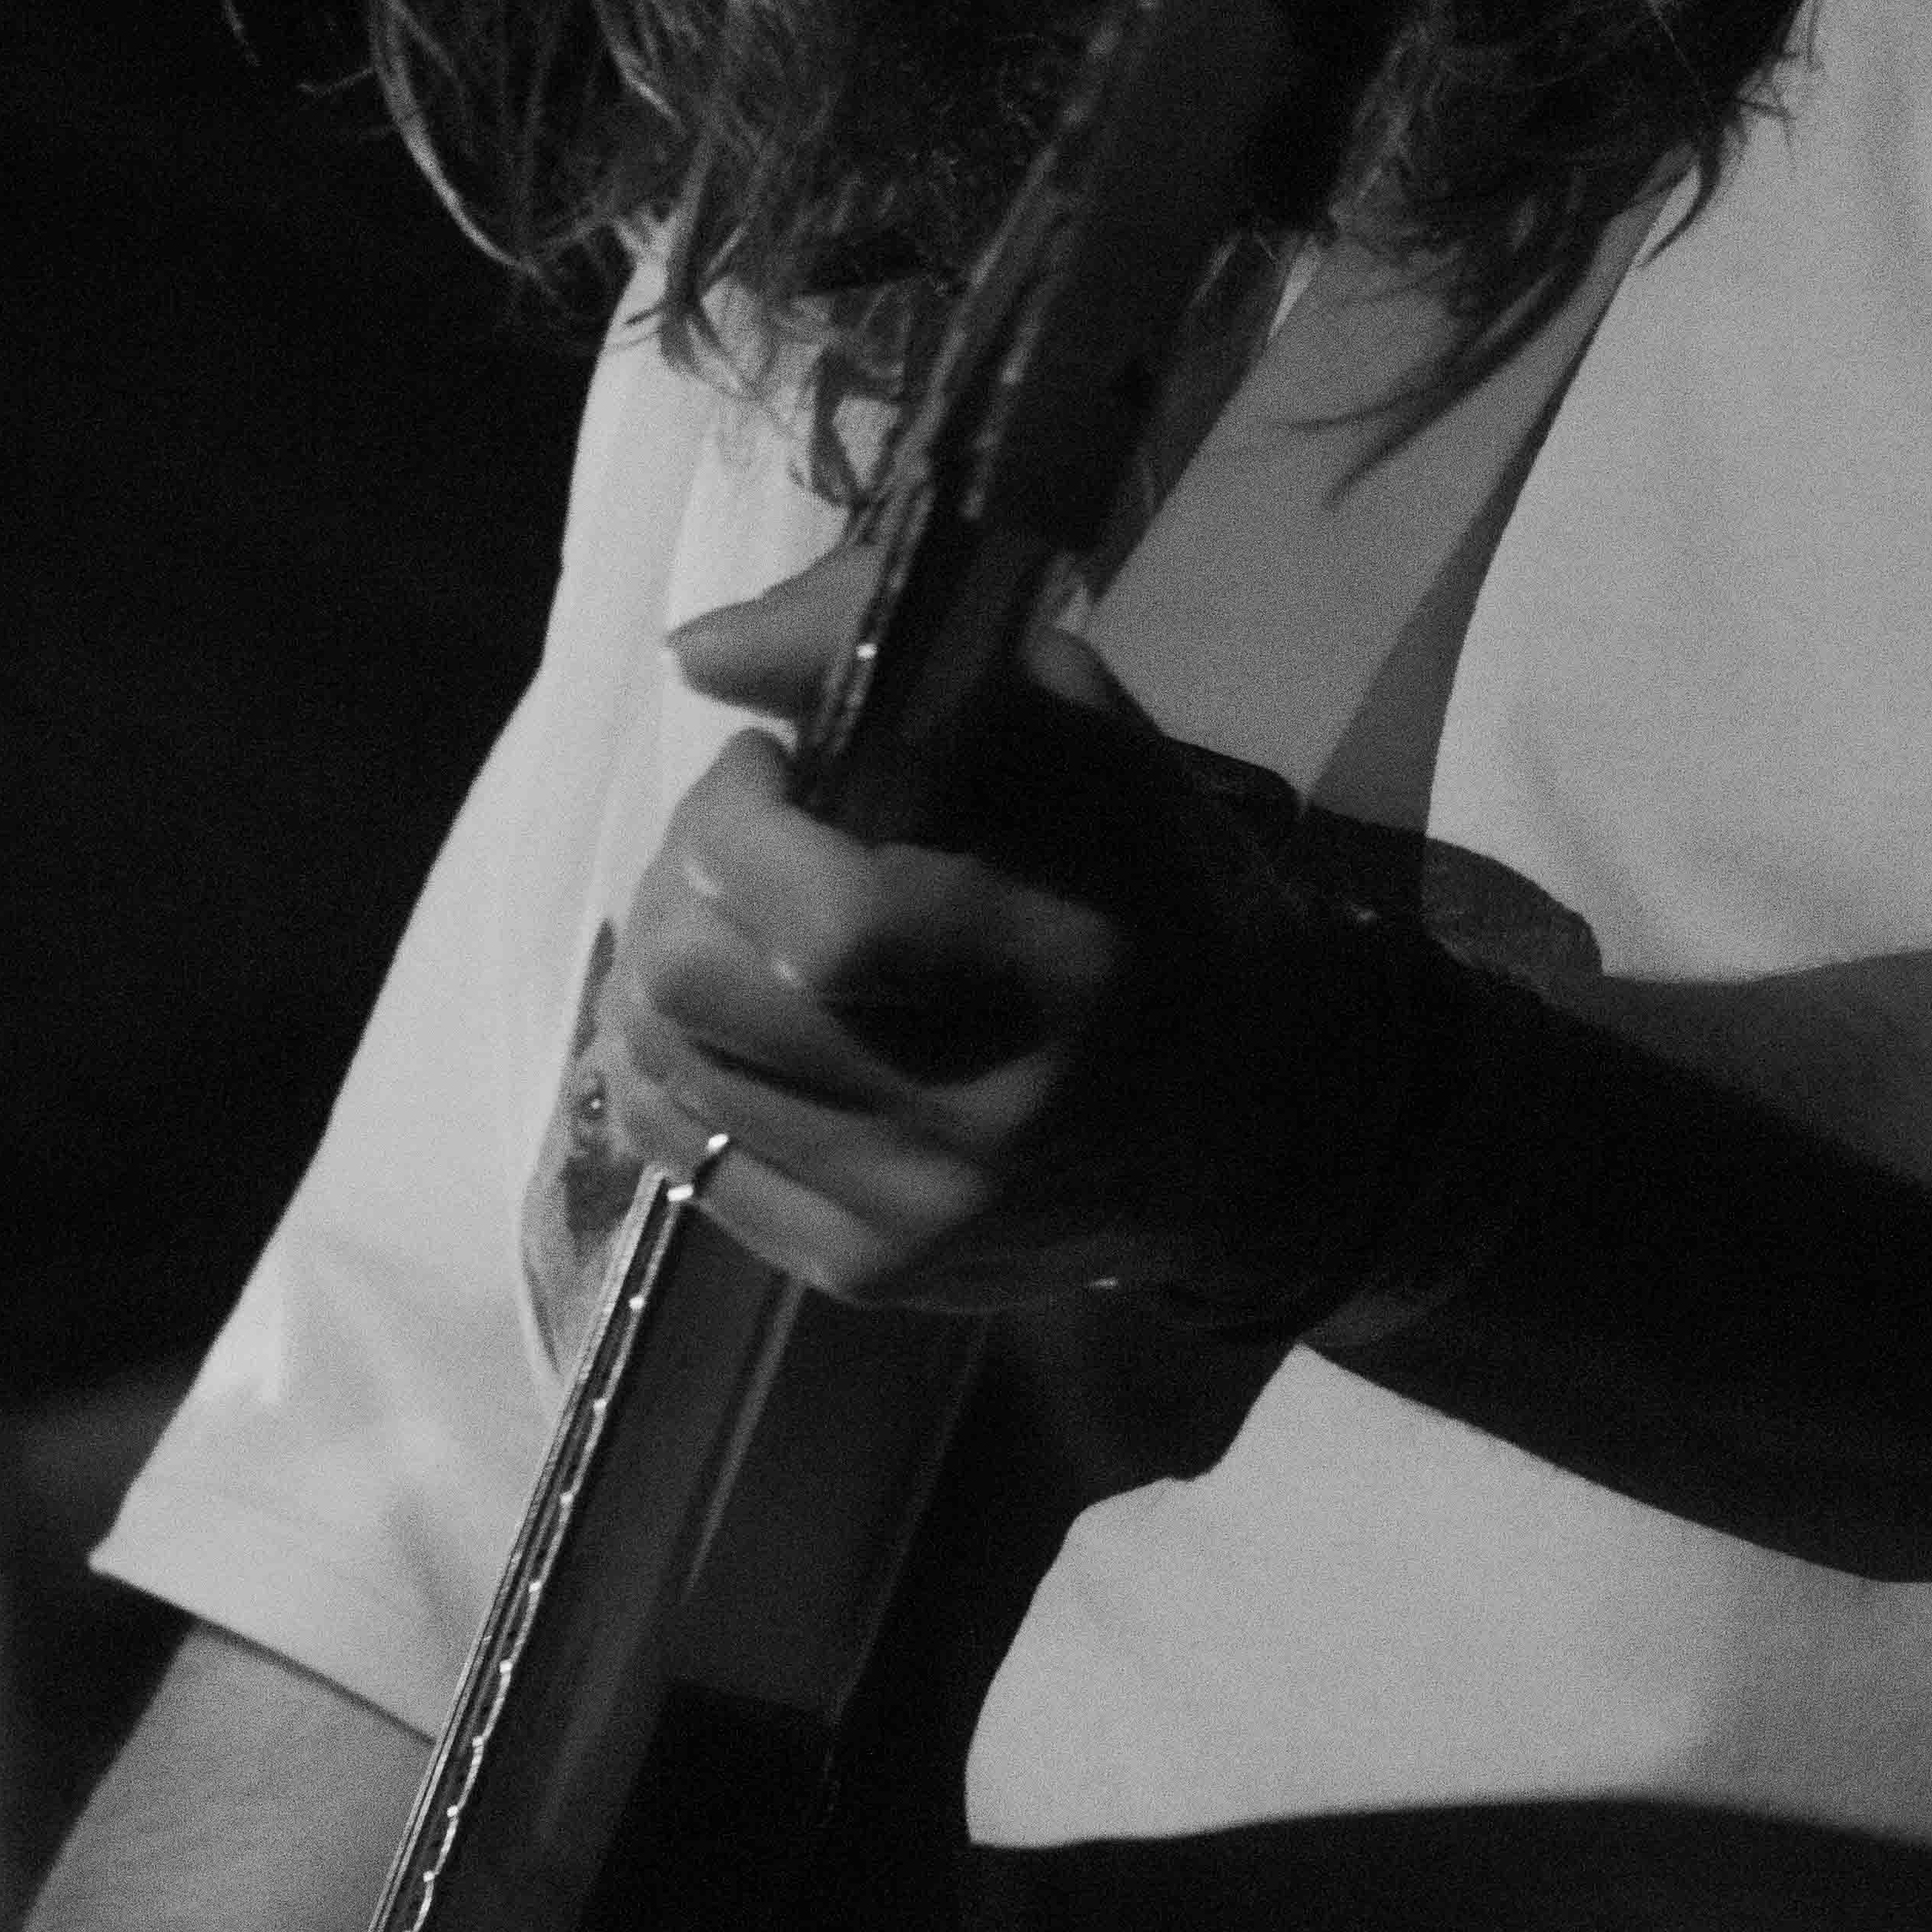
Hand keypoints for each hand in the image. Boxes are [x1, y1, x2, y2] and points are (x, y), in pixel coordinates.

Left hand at [594, 545, 1459, 1322]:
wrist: (1265, 1114)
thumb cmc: (1163, 897)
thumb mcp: (1080, 742)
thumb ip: (899, 666)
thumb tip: (696, 656)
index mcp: (1059, 973)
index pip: (818, 921)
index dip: (739, 819)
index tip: (773, 766)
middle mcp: (979, 1121)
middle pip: (695, 988)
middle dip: (681, 874)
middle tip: (739, 841)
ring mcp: (915, 1216)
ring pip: (666, 1071)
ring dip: (667, 965)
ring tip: (740, 922)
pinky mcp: (870, 1275)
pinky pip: (688, 1160)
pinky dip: (679, 1071)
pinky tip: (740, 1021)